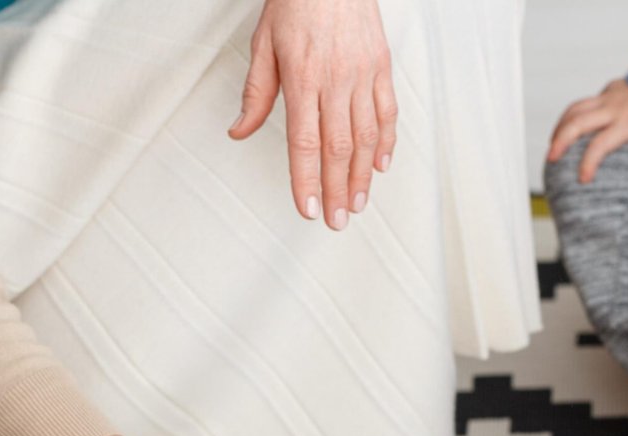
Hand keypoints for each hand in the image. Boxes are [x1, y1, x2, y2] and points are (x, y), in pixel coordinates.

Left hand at [229, 0, 396, 229]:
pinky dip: (386, 142)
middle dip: (337, 189)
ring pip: (366, 135)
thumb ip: (255, 93)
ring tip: (358, 203)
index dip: (306, 181)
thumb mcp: (264, 44)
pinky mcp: (380, 65)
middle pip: (338, 147)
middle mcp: (336, 79)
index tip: (309, 209)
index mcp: (302, 78)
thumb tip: (240, 130)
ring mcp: (362, 73)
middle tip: (338, 220)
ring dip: (362, 175)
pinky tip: (381, 166)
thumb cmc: (295, 0)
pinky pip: (387, 111)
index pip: (304, 143)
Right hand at [548, 80, 627, 185]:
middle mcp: (612, 109)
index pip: (600, 144)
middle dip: (559, 142)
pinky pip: (586, 102)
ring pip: (574, 110)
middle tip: (551, 158)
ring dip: (560, 126)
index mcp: (627, 122)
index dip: (588, 163)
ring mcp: (608, 97)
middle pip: (576, 124)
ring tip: (553, 143)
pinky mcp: (609, 90)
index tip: (583, 178)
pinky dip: (574, 114)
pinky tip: (573, 125)